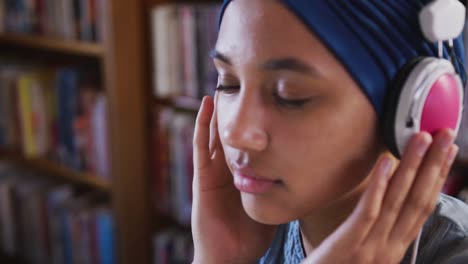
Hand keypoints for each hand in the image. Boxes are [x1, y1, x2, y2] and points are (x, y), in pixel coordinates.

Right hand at [192, 95, 276, 263]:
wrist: (231, 256)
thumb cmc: (252, 236)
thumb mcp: (274, 202)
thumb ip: (285, 186)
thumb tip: (311, 170)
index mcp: (243, 174)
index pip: (249, 142)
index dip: (253, 122)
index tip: (266, 99)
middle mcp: (228, 170)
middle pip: (232, 134)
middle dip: (236, 111)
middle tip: (243, 84)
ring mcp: (214, 173)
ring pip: (215, 134)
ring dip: (219, 111)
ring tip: (224, 84)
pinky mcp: (203, 179)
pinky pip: (201, 148)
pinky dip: (202, 125)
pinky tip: (208, 105)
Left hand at [303, 130, 457, 263]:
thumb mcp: (369, 254)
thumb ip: (383, 233)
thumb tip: (394, 203)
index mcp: (396, 248)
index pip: (423, 207)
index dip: (438, 178)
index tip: (447, 153)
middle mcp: (390, 247)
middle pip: (418, 199)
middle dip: (434, 165)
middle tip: (445, 135)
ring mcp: (372, 246)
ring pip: (398, 200)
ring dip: (412, 167)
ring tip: (421, 138)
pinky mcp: (350, 243)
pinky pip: (368, 210)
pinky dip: (379, 184)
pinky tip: (385, 161)